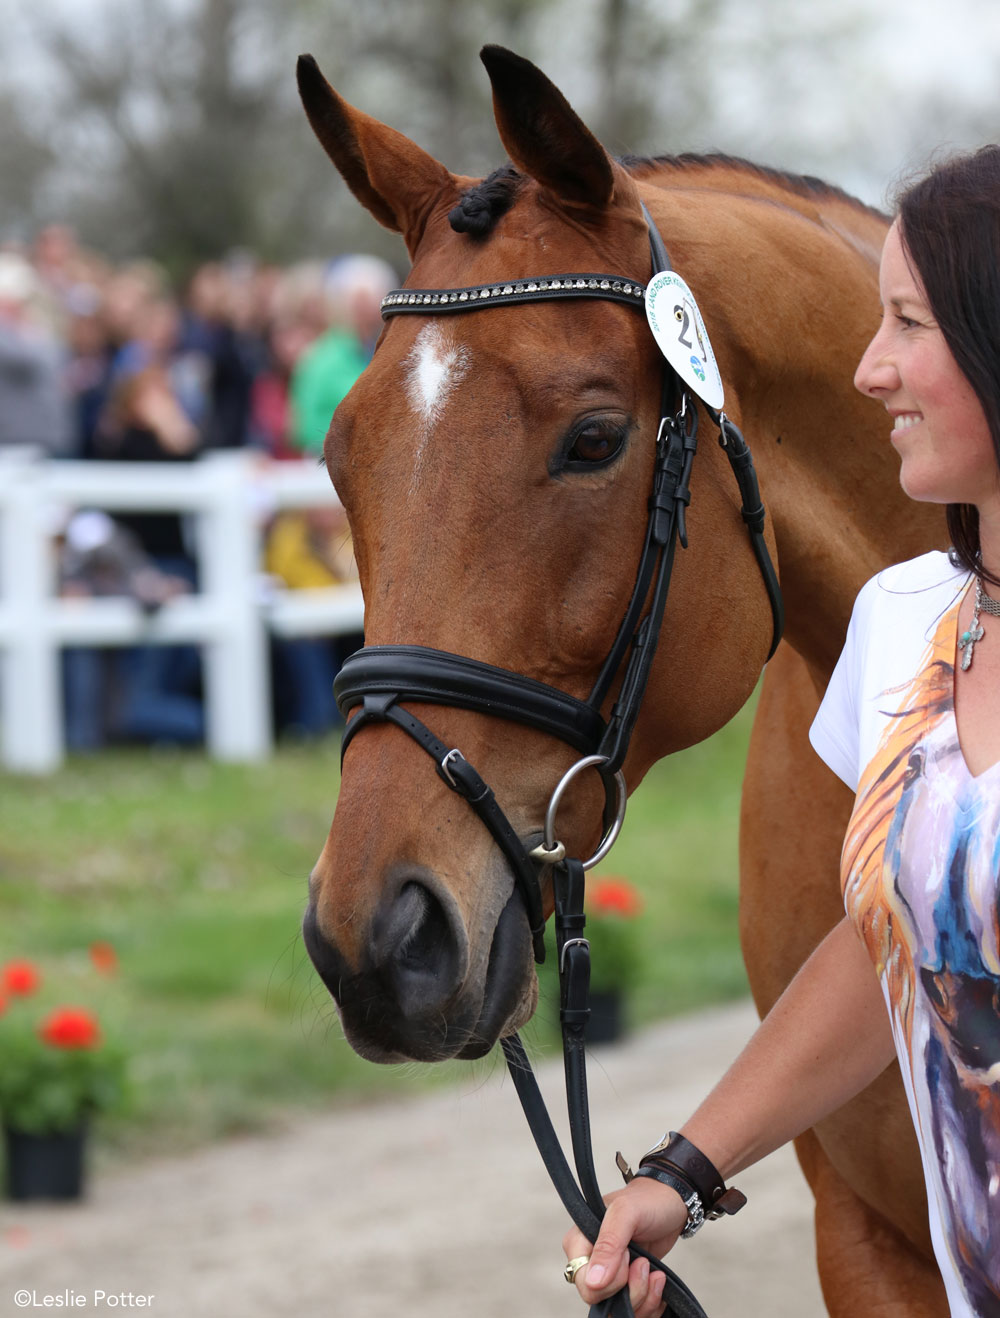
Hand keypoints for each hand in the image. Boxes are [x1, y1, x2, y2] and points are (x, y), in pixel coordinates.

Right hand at [562, 1178, 687, 1314]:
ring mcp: (610, 1275)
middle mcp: (591, 1261)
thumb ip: (609, 1244)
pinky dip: (650, 1305)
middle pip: (600, 1300)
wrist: (672, 1203)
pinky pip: (634, 1311)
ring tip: (656, 1274)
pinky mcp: (628, 1285)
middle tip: (645, 1264)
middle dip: (631, 1291)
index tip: (628, 1255)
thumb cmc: (647, 1200)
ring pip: (617, 1310)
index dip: (610, 1279)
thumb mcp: (627, 1212)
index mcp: (580, 1241)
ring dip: (643, 1299)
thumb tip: (594, 1281)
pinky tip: (659, 1284)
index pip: (583, 1281)